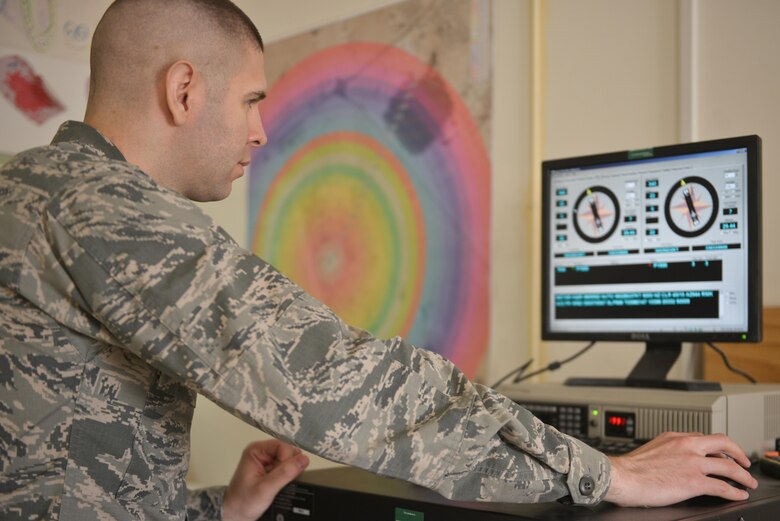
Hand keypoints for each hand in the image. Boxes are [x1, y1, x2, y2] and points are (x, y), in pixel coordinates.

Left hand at [222, 439, 309, 520]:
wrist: (237, 514)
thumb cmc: (243, 501)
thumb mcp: (265, 488)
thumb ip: (285, 473)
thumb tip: (303, 460)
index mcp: (256, 450)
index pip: (283, 446)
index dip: (288, 461)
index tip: (284, 475)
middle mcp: (262, 452)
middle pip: (288, 452)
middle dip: (289, 467)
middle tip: (278, 481)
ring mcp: (267, 461)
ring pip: (289, 460)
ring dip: (288, 473)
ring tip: (277, 484)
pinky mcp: (271, 469)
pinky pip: (287, 468)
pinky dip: (287, 477)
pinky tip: (279, 485)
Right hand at [604, 432, 757, 506]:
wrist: (621, 476)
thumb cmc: (629, 468)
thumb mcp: (650, 450)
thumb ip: (666, 451)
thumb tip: (670, 461)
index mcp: (674, 437)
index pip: (703, 438)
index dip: (716, 447)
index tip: (721, 452)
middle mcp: (686, 446)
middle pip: (723, 443)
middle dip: (738, 453)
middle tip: (744, 461)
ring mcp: (692, 463)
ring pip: (728, 466)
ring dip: (743, 475)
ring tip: (749, 481)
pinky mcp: (694, 481)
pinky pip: (723, 486)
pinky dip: (735, 491)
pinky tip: (739, 495)